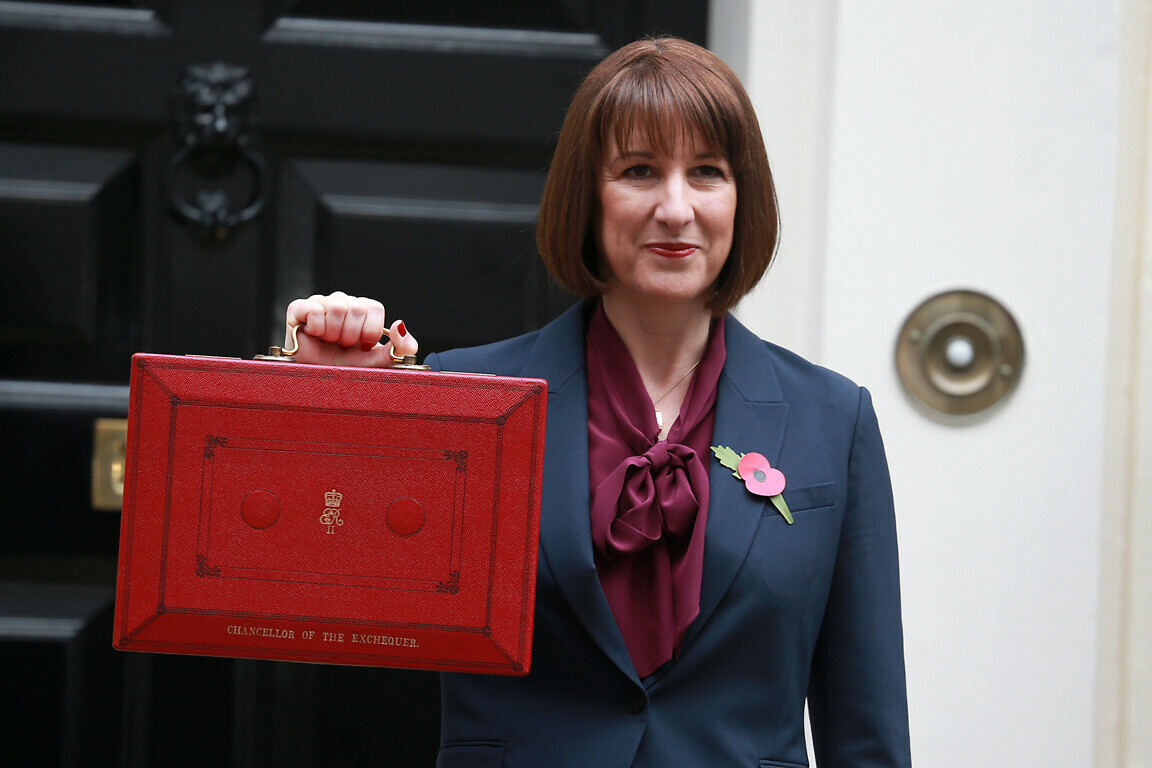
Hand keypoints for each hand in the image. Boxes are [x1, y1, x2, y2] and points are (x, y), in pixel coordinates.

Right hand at [285, 291, 417, 366]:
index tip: (362, 346)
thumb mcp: (378, 362)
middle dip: (352, 336)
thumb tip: (400, 324)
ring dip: (334, 334)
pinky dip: (317, 328)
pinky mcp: (298, 308)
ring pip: (337, 308)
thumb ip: (400, 347)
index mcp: (363, 309)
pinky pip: (314, 309)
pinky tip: (314, 336)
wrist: (317, 382)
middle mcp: (343, 301)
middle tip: (343, 346)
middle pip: (357, 308)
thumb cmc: (346, 370)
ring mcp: (321, 302)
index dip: (370, 331)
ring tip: (329, 342)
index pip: (374, 307)